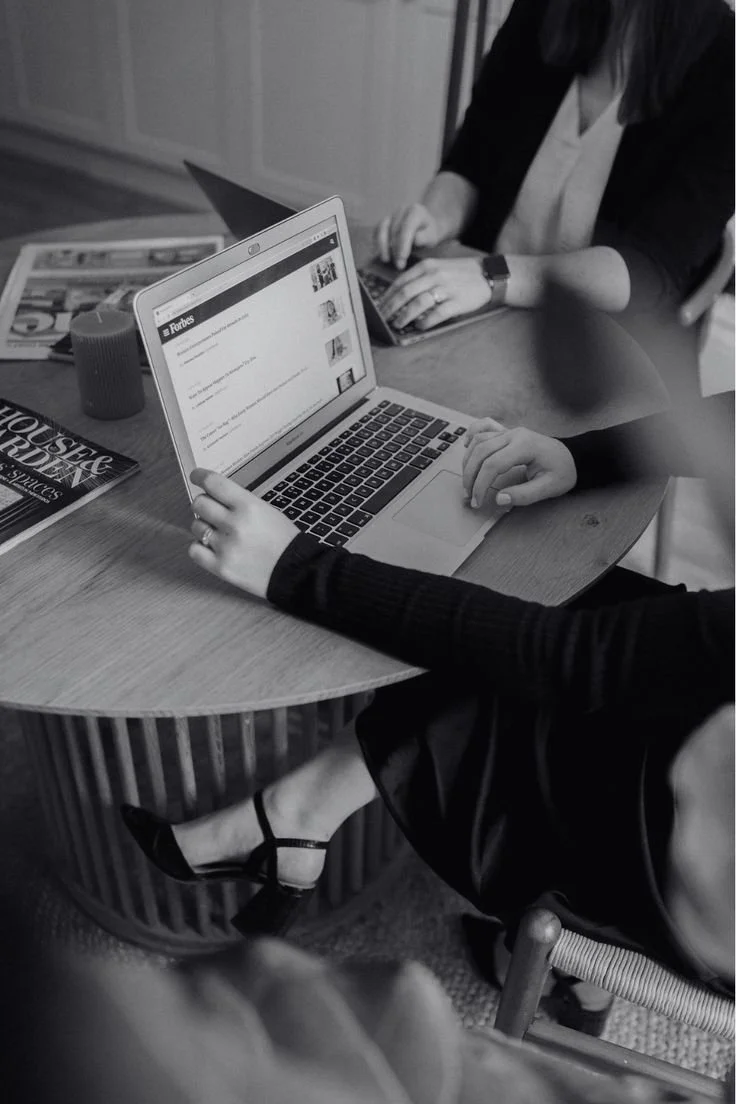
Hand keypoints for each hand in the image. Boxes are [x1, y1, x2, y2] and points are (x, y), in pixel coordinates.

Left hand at [188, 469, 298, 599]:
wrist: (296, 571)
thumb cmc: (284, 541)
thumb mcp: (266, 511)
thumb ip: (239, 502)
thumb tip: (213, 495)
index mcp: (249, 506)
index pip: (213, 483)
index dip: (200, 477)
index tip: (196, 476)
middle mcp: (235, 524)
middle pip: (199, 504)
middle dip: (203, 504)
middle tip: (210, 509)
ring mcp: (226, 547)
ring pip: (196, 526)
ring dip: (203, 526)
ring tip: (218, 532)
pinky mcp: (221, 567)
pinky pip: (194, 550)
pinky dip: (200, 547)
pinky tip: (212, 547)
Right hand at [375, 203, 441, 269]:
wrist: (425, 227)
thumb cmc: (429, 233)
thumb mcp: (432, 236)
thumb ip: (425, 237)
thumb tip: (414, 240)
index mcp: (416, 211)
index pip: (407, 227)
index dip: (403, 243)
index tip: (403, 257)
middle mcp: (402, 210)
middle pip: (394, 229)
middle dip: (395, 249)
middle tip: (399, 265)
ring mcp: (392, 214)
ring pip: (382, 229)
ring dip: (383, 246)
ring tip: (386, 260)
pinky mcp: (384, 222)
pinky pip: (377, 231)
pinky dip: (377, 243)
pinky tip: (382, 254)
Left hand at [379, 257, 490, 331]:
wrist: (489, 275)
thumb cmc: (460, 274)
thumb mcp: (438, 268)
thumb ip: (420, 278)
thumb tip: (399, 295)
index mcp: (427, 266)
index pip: (401, 282)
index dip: (387, 296)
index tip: (379, 307)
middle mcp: (434, 275)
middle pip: (405, 293)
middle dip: (390, 308)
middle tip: (383, 318)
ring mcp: (446, 288)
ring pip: (418, 303)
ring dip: (404, 316)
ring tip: (398, 324)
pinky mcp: (457, 301)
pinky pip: (437, 313)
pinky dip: (425, 322)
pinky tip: (419, 326)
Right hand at [462, 419, 577, 507]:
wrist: (571, 458)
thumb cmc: (562, 471)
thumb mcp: (548, 488)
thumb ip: (524, 495)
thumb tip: (499, 498)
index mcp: (525, 446)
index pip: (493, 464)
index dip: (480, 485)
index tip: (477, 501)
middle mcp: (514, 435)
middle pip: (481, 452)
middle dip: (470, 476)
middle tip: (469, 496)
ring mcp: (509, 432)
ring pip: (478, 441)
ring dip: (468, 461)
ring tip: (468, 481)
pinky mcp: (506, 433)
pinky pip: (483, 427)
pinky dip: (471, 435)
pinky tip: (466, 446)